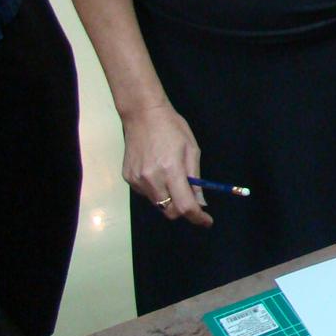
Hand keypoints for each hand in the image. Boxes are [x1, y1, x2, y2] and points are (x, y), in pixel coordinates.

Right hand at [120, 102, 212, 226]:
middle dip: (183, 210)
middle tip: (191, 199)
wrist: (142, 115)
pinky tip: (158, 172)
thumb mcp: (191, 150)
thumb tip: (201, 202)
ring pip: (157, 204)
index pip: (185, 206)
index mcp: (171, 170)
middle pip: (169, 211)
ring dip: (169, 199)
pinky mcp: (128, 178)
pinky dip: (157, 190)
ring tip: (172, 177)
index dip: (198, 217)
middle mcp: (151, 179)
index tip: (207, 221)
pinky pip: (146, 194)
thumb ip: (196, 179)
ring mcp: (137, 180)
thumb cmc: (172, 128)